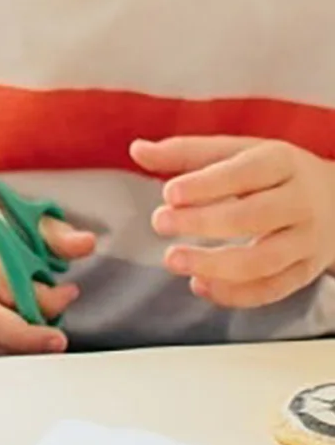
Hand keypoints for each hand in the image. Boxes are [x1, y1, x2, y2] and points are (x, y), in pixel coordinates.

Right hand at [0, 192, 93, 354]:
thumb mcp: (24, 219)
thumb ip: (57, 235)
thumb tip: (86, 243)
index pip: (10, 281)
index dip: (45, 298)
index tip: (69, 293)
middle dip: (25, 337)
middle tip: (57, 340)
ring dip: (12, 346)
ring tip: (39, 339)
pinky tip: (16, 342)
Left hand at [136, 135, 334, 307]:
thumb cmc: (272, 172)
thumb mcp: (237, 150)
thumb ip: (186, 152)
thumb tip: (137, 150)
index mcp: (281, 163)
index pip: (245, 173)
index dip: (206, 185)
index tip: (168, 194)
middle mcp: (299, 202)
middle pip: (253, 217)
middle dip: (203, 223)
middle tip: (160, 223)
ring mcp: (307, 241)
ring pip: (264, 261)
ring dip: (215, 266)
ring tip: (172, 259)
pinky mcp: (306, 271)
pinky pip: (273, 289)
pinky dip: (235, 294)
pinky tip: (199, 285)